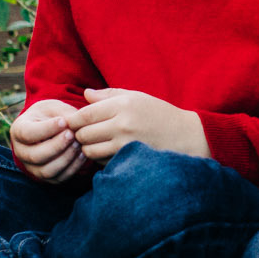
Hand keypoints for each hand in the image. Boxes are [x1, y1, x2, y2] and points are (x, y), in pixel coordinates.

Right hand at [10, 98, 88, 183]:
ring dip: (65, 158)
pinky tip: (82, 154)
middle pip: (35, 156)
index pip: (27, 134)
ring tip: (78, 143)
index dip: (47, 129)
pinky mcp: (46, 177)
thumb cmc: (51, 115)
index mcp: (18, 130)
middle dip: (57, 146)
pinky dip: (72, 167)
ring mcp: (32, 167)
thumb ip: (62, 114)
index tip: (64, 121)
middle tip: (72, 134)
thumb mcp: (54, 108)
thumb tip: (73, 124)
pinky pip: (58, 178)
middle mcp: (21, 152)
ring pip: (47, 171)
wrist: (51, 126)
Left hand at [68, 88, 209, 160]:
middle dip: (80, 135)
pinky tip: (109, 152)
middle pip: (83, 134)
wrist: (185, 136)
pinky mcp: (128, 160)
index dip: (73, 120)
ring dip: (89, 149)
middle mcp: (122, 124)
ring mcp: (125, 145)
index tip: (72, 122)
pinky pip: (101, 163)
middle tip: (87, 133)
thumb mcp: (137, 97)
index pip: (84, 114)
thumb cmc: (159, 114)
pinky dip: (100, 159)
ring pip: (89, 151)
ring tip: (98, 143)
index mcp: (123, 105)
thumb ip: (109, 95)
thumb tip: (85, 95)